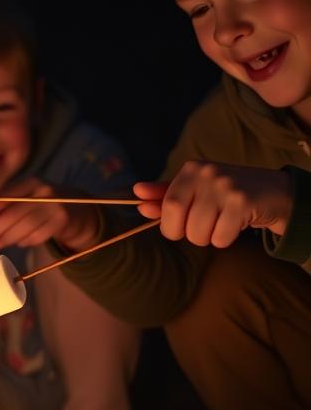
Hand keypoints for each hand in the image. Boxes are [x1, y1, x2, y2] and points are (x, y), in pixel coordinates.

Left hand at [0, 178, 99, 251]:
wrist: (78, 211)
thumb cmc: (42, 206)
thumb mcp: (26, 200)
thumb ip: (4, 209)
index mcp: (30, 183)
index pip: (4, 197)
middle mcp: (43, 191)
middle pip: (13, 213)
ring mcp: (55, 205)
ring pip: (25, 226)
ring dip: (8, 238)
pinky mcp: (62, 221)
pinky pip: (38, 236)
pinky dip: (25, 241)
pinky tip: (20, 242)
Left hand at [135, 162, 293, 246]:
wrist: (273, 191)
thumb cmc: (225, 193)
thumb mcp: (195, 188)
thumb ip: (165, 194)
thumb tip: (137, 194)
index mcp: (191, 170)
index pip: (167, 205)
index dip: (169, 224)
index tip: (177, 228)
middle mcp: (207, 174)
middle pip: (178, 220)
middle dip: (185, 234)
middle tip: (200, 228)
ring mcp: (226, 187)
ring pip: (198, 233)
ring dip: (207, 238)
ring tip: (220, 223)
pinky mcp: (243, 203)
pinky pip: (220, 238)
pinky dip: (224, 240)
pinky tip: (235, 225)